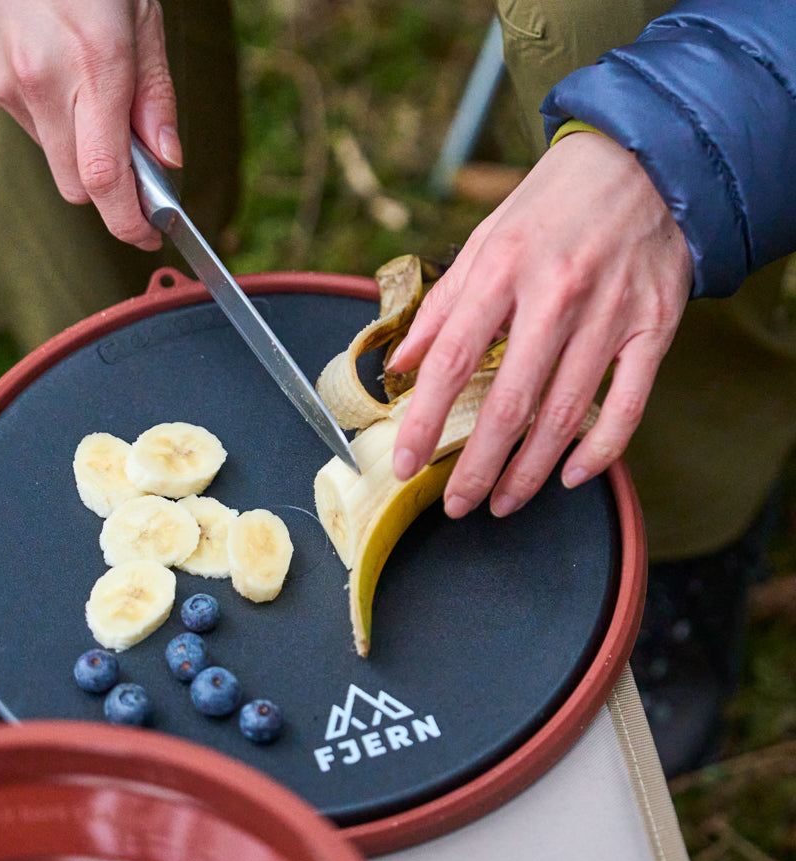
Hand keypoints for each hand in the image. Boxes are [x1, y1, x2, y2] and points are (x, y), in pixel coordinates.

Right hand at [0, 0, 179, 249]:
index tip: (150, 235)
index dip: (130, 222)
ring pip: (56, 160)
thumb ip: (156, 95)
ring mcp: (6, 85)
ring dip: (80, 149)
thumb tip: (167, 160)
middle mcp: (44, 81)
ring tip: (88, 91)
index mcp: (95, 63)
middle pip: (79, 187)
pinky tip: (55, 75)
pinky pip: (30, 130)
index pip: (106, 178)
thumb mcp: (141, 16)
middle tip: (133, 163)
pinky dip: (52, 121)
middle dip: (109, 189)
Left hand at [387, 132, 693, 517]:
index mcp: (502, 270)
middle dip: (476, 468)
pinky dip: (599, 451)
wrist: (646, 162)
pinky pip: (627, 406)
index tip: (405, 464)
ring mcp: (610, 314)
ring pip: (563, 417)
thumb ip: (441, 307)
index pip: (451, 363)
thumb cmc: (552, 207)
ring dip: (528, 473)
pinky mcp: (654, 327)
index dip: (423, 423)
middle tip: (456, 504)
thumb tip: (401, 365)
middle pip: (509, 406)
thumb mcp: (483, 241)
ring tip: (502, 502)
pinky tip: (569, 476)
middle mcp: (556, 295)